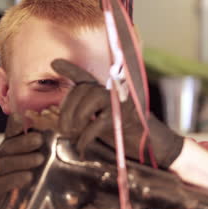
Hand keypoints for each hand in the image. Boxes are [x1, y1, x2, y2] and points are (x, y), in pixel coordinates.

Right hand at [0, 114, 44, 208]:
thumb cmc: (13, 177)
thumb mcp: (24, 161)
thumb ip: (36, 150)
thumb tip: (59, 140)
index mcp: (8, 147)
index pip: (10, 133)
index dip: (14, 124)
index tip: (20, 117)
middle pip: (9, 146)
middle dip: (24, 142)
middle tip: (39, 140)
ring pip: (4, 163)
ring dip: (22, 160)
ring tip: (39, 159)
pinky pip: (1, 183)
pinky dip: (15, 179)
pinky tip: (27, 178)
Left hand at [51, 59, 183, 168]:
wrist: (153, 144)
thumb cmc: (126, 133)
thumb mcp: (102, 120)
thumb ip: (87, 114)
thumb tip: (63, 119)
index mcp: (107, 91)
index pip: (85, 77)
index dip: (70, 69)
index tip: (54, 63)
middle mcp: (113, 91)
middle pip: (82, 89)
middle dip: (67, 110)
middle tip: (62, 129)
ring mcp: (119, 101)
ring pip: (89, 100)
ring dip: (75, 120)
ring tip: (71, 135)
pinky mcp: (123, 116)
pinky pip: (97, 123)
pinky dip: (85, 137)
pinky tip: (81, 146)